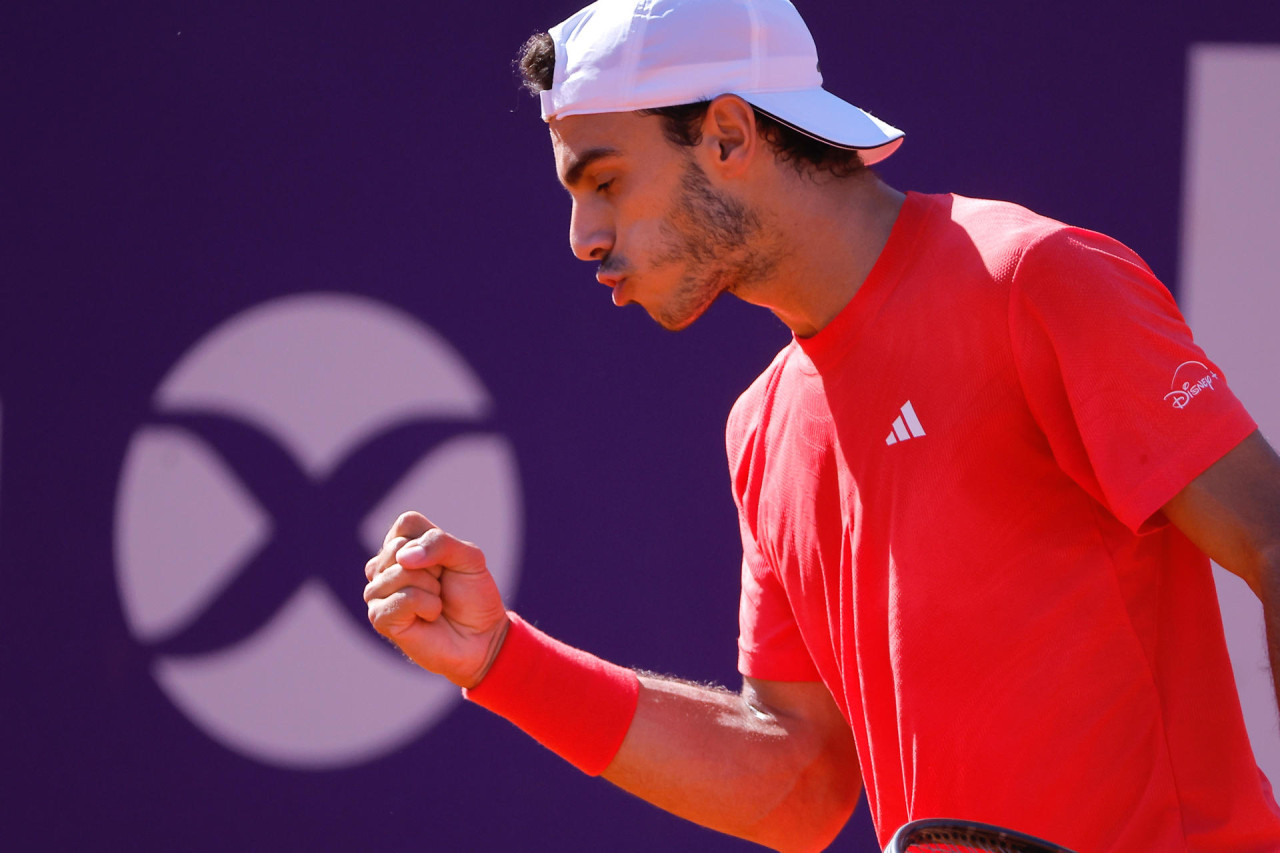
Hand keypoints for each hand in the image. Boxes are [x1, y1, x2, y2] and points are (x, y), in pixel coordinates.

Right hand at [363, 511, 509, 687]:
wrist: (482, 636)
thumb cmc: (473, 595)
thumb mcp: (469, 557)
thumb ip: (440, 543)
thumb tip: (402, 558)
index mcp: (403, 545)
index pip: (406, 523)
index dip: (434, 542)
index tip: (446, 563)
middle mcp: (384, 566)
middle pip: (400, 548)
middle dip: (434, 567)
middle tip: (442, 586)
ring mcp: (378, 592)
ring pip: (400, 573)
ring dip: (431, 588)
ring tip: (436, 602)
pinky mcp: (379, 617)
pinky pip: (403, 598)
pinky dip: (427, 605)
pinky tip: (429, 616)